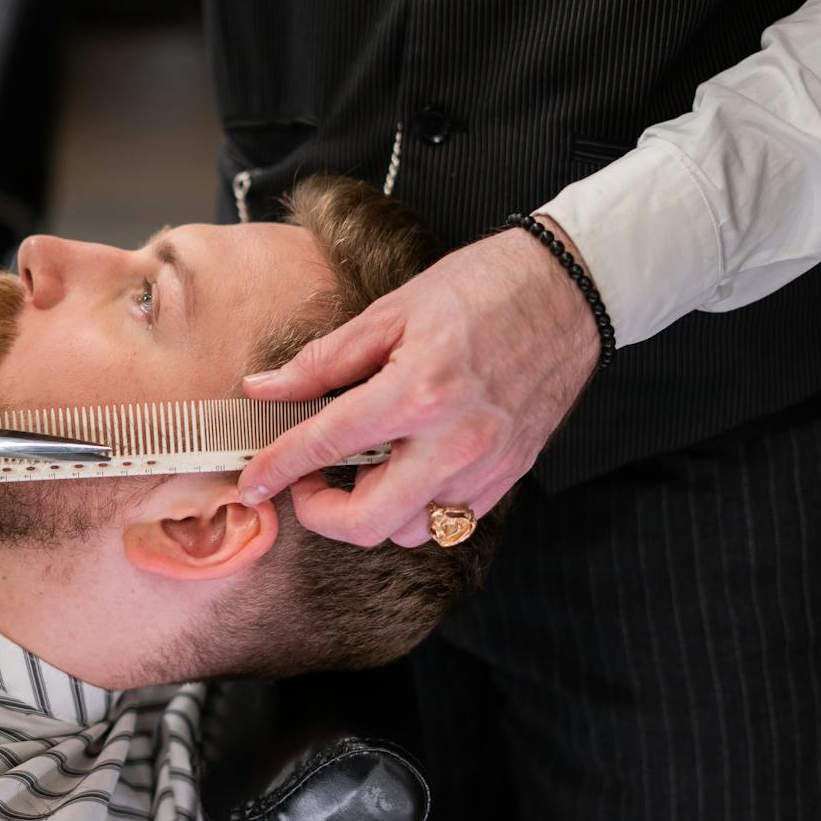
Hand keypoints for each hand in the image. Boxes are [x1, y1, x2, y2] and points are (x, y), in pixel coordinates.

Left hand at [237, 217, 600, 545]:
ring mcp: (487, 466)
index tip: (253, 482)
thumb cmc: (482, 289)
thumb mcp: (390, 313)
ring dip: (373, 509)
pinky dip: (416, 505)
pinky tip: (407, 464)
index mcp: (418, 392)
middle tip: (308, 480)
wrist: (568, 290)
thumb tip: (265, 389)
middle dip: (321, 513)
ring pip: (408, 531)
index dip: (278, 467)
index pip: (327, 446)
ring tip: (367, 462)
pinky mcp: (509, 477)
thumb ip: (322, 362)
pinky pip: (448, 520)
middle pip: (367, 522)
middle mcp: (455, 442)